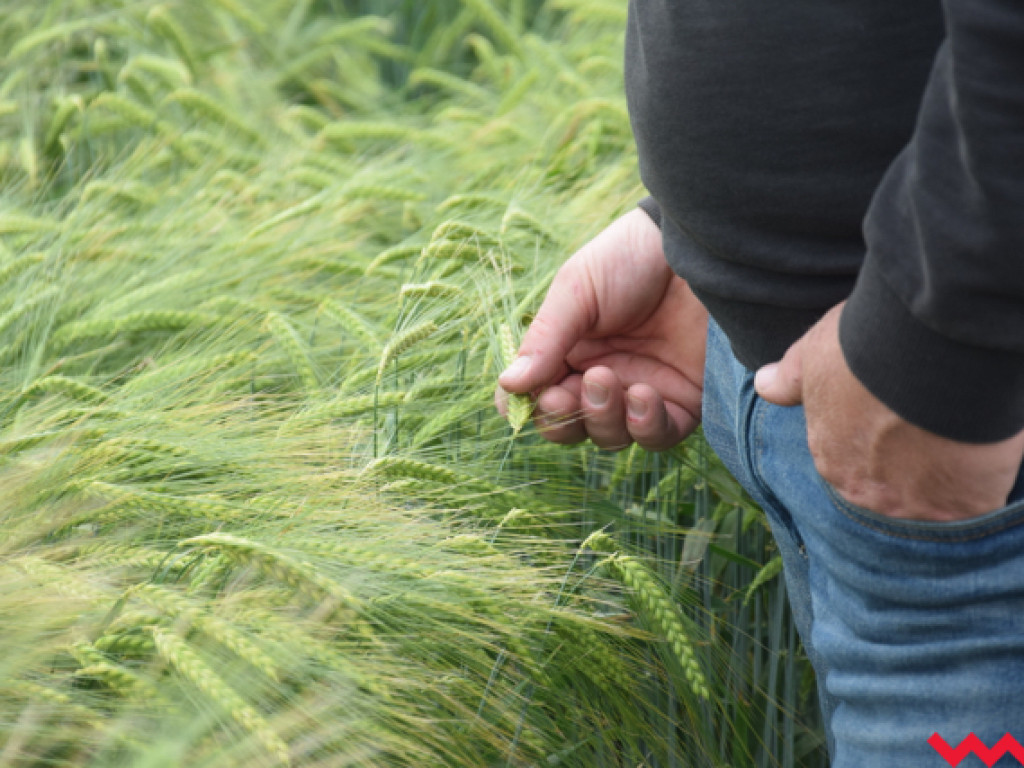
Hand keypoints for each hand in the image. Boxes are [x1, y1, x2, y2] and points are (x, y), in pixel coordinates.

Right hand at [495, 208, 706, 450]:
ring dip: (602, 419)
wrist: (699, 246)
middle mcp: (602, 377)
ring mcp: (642, 392)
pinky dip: (644, 427)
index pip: (537, 397)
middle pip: (570, 426)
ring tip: (608, 379)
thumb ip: (545, 340)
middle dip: (563, 418)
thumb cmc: (630, 258)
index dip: (527, 408)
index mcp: (569, 351)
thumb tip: (508, 386)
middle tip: (567, 393)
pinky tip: (644, 395)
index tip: (522, 401)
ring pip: (609, 437)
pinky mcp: (683, 401)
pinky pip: (657, 436)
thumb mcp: (577, 290)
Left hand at [754, 302, 1023, 520]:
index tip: (894, 421)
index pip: (848, 463)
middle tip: (930, 433)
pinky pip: (971, 505)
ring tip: (958, 443)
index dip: (875, 442)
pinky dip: (978, 486)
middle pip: (886, 489)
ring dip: (940, 479)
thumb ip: (791, 377)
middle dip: (904, 468)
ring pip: (928, 502)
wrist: (926, 353)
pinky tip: (982, 458)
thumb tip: (763, 384)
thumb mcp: (815, 355)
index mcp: (829, 458)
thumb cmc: (865, 347)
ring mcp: (912, 505)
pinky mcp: (961, 507)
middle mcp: (863, 491)